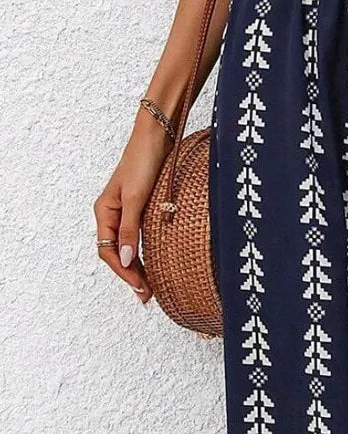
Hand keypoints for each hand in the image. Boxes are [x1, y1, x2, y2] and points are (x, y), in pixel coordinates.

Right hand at [93, 109, 174, 304]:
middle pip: (116, 253)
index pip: (108, 251)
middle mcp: (112, 213)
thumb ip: (129, 229)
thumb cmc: (143, 162)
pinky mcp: (141, 208)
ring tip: (150, 286)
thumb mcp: (136, 199)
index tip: (140, 287)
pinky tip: (154, 263)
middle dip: (130, 275)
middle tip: (147, 295)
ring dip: (137, 267)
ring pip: (127, 247)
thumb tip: (125, 259)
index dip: (123, 272)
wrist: (157, 137)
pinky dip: (144, 252)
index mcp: (104, 212)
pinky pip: (138, 237)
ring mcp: (126, 211)